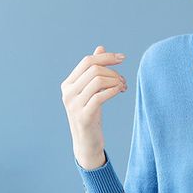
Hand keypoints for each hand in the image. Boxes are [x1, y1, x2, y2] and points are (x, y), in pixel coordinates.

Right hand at [60, 45, 127, 168]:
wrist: (86, 144)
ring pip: (98, 80)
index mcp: (68, 84)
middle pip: (94, 69)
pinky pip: (100, 96)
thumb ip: (93, 72)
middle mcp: (68, 92)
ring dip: (115, 81)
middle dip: (113, 71)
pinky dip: (113, 91)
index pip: (87, 61)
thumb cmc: (91, 117)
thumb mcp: (91, 93)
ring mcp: (74, 104)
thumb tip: (100, 48)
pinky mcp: (83, 116)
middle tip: (124, 81)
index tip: (123, 58)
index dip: (106, 57)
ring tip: (123, 88)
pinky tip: (120, 92)